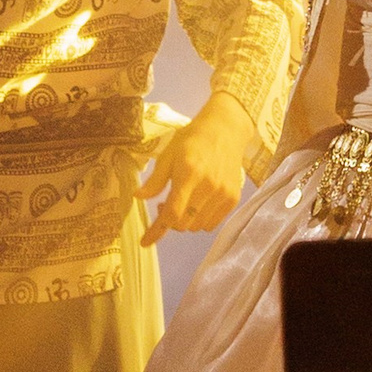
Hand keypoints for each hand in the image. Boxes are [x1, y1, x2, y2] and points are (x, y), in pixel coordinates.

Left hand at [139, 91, 257, 244]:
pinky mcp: (233, 198)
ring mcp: (223, 194)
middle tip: (163, 203)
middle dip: (169, 220)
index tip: (145, 242)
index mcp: (189, 173)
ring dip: (185, 221)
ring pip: (197, 227)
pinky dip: (200, 220)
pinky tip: (196, 204)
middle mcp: (208, 186)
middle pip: (183, 223)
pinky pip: (212, 224)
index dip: (157, 230)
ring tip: (182, 201)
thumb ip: (155, 180)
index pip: (172, 212)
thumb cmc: (192, 140)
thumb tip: (138, 197)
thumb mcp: (169, 155)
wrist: (226, 130)